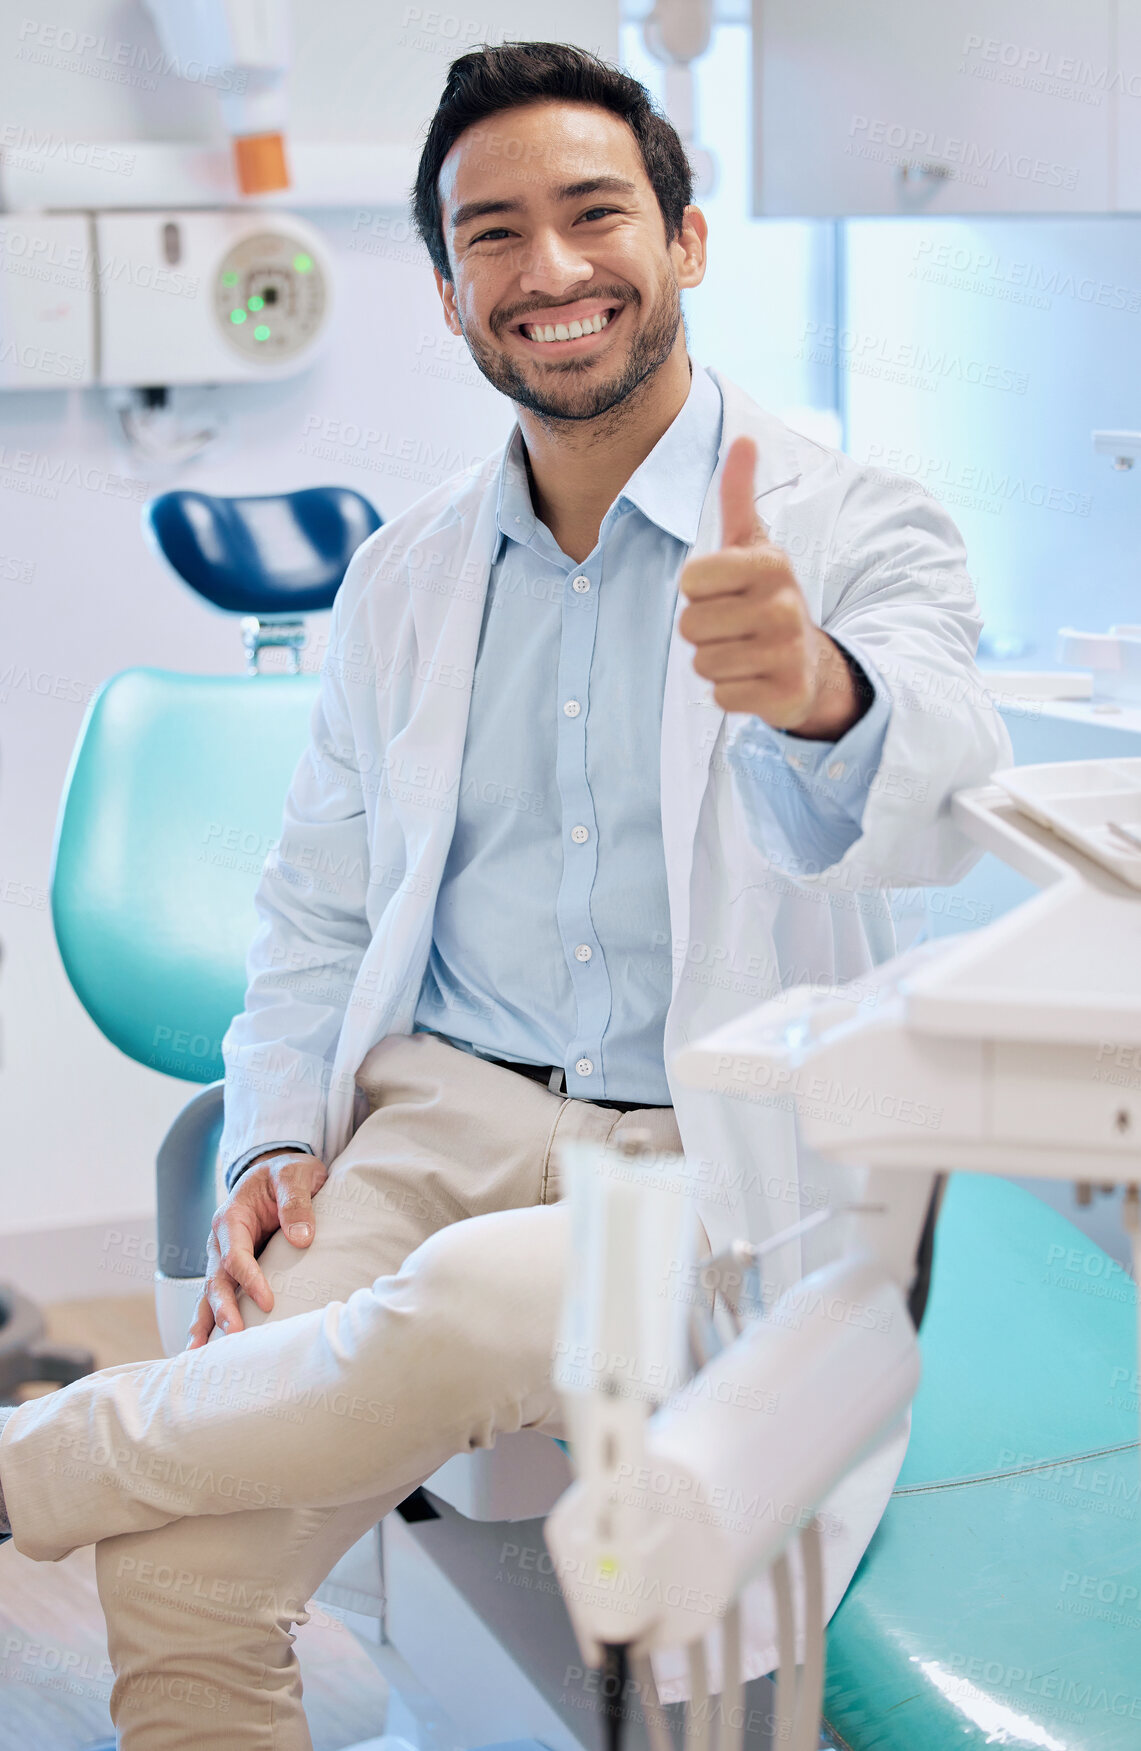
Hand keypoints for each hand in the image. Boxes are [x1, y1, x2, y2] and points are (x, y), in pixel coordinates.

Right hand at [186, 1149, 328, 1347]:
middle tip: (234, 1334)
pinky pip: (219, 1293)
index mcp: (231, 1217)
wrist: (277, 1170)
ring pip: (211, 1292)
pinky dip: (208, 1317)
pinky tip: (202, 1343)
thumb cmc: (286, 1172)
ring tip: (197, 1352)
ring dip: (206, 1320)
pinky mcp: (232, 1266)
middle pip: (216, 1279)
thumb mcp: (295, 1174)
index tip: (267, 1303)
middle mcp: (220, 1240)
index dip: (250, 1280)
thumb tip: (301, 1239)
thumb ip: (296, 1202)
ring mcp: (223, 1255)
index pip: (235, 1255)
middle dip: (222, 1309)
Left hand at [679, 436, 859, 738]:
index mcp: (772, 563)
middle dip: (702, 632)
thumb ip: (738, 495)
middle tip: (732, 628)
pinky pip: (721, 696)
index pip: (690, 581)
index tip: (723, 591)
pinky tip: (753, 679)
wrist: (809, 663)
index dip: (696, 591)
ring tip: (743, 652)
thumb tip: (744, 438)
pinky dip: (730, 692)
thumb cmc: (765, 598)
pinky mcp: (785, 695)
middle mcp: (785, 605)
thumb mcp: (753, 546)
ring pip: (704, 663)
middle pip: (690, 627)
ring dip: (714, 662)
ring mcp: (787, 652)